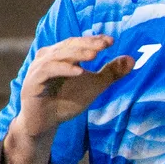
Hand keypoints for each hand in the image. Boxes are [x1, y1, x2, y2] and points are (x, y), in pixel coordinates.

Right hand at [10, 35, 134, 138]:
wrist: (46, 123)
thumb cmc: (67, 101)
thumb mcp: (94, 86)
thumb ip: (110, 73)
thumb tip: (131, 59)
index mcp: (60, 55)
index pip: (78, 43)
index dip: (94, 40)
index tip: (111, 41)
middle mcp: (47, 58)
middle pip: (69, 45)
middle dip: (88, 44)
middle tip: (105, 44)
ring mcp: (38, 69)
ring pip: (58, 55)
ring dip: (77, 54)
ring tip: (95, 55)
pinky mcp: (32, 82)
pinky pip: (47, 71)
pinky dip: (64, 69)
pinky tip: (80, 72)